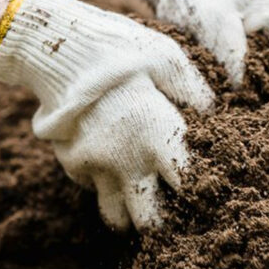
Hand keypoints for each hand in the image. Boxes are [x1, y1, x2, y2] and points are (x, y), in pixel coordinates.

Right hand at [0, 0, 214, 230]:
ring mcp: (96, 167)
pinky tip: (108, 163)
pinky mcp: (71, 163)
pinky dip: (102, 183)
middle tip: (169, 210)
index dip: (201, 191)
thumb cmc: (119, 50)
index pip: (189, 184)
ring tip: (138, 202)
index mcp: (159, 137)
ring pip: (115, 216)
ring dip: (129, 214)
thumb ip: (193, 92)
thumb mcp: (167, 59)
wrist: (55, 47)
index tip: (206, 190)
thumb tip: (213, 113)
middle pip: (150, 219)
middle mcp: (128, 162)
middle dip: (161, 221)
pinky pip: (91, 187)